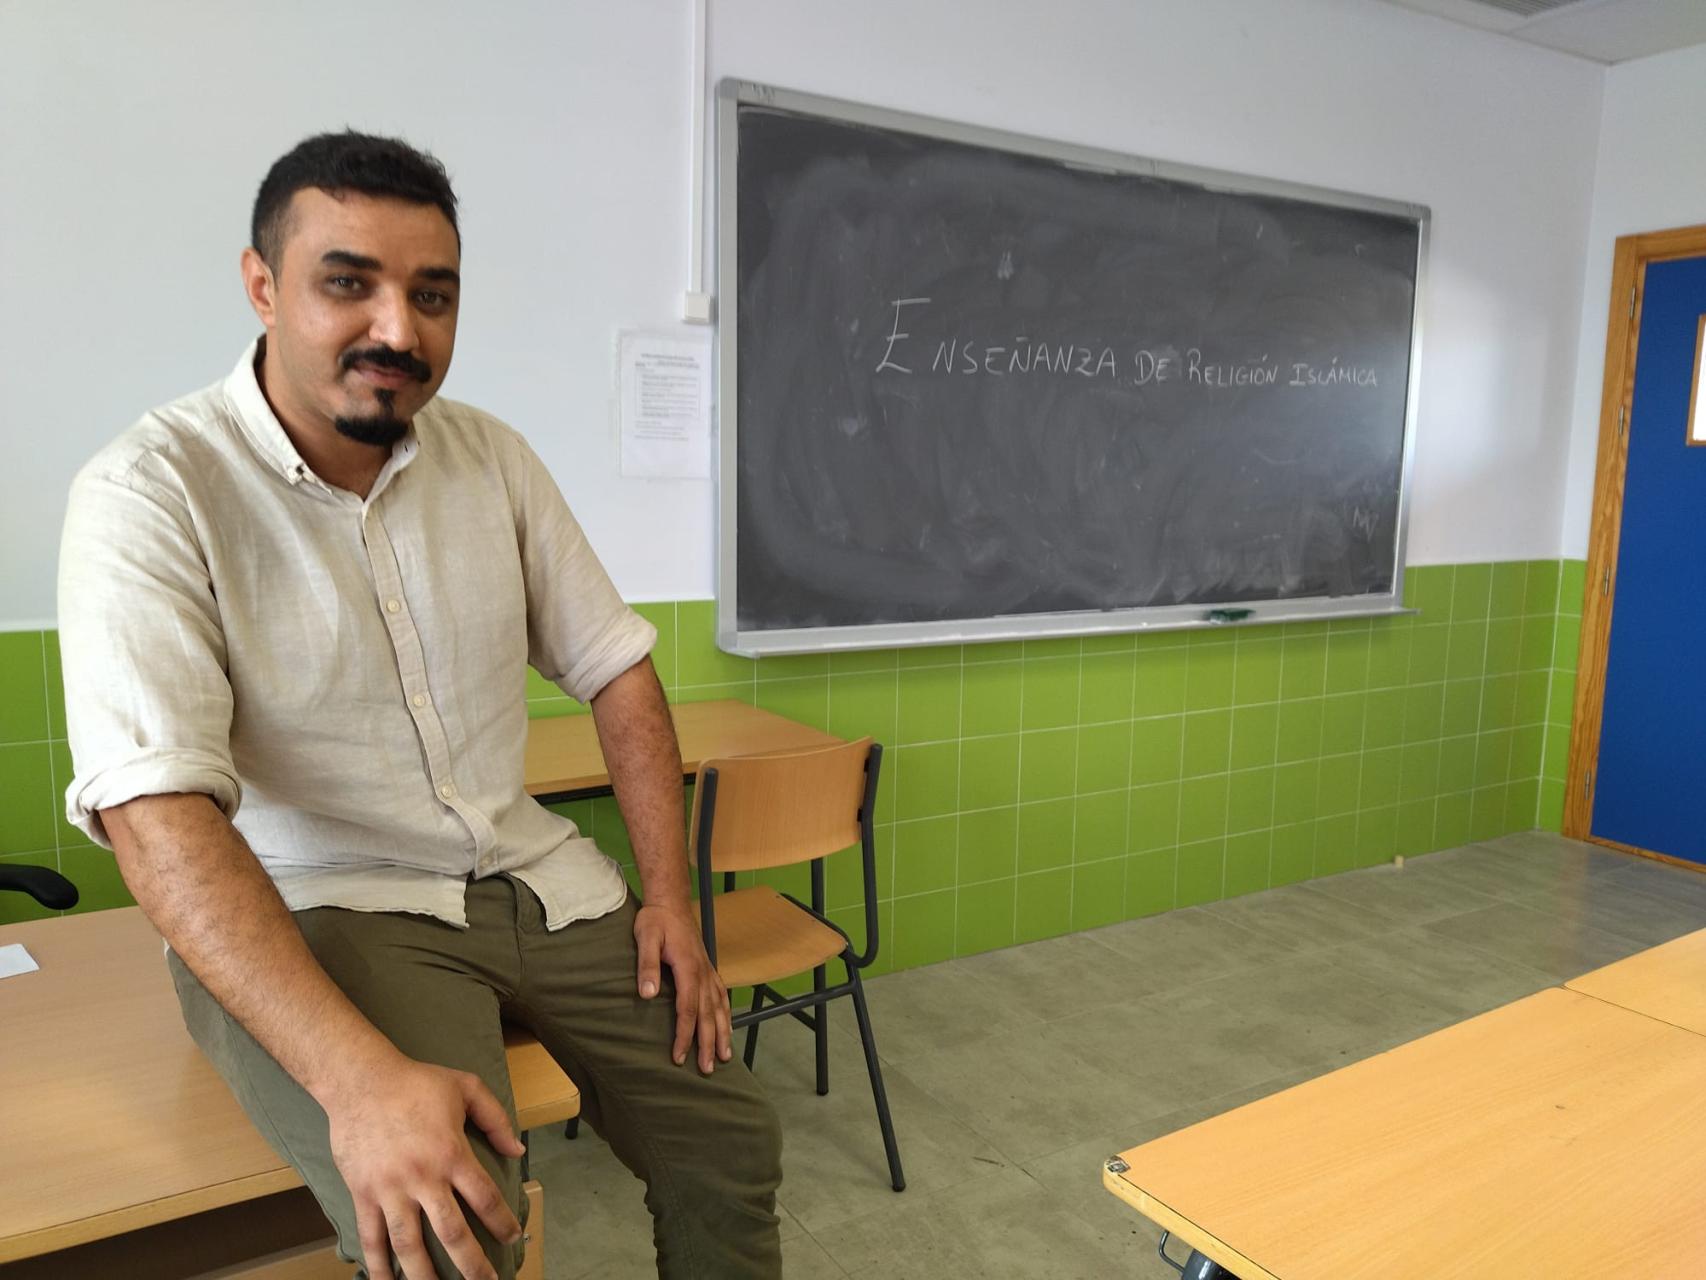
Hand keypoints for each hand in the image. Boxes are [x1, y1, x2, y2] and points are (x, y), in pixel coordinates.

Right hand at [325, 1055, 525, 1279]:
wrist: (360, 1081)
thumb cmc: (416, 1082)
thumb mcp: (466, 1087)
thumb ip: (496, 1118)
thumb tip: (518, 1150)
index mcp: (451, 1153)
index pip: (484, 1198)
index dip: (501, 1223)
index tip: (512, 1240)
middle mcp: (422, 1178)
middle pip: (452, 1232)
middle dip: (471, 1265)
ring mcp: (390, 1190)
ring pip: (410, 1245)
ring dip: (425, 1277)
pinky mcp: (363, 1195)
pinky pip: (371, 1238)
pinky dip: (379, 1266)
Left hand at [634, 900, 733, 1073]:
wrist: (670, 901)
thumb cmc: (655, 920)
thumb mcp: (645, 937)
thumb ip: (647, 965)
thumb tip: (647, 994)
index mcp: (689, 968)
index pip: (688, 1009)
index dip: (684, 1035)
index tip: (679, 1056)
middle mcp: (704, 972)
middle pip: (709, 1014)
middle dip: (709, 1043)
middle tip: (708, 1069)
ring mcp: (709, 970)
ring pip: (720, 1007)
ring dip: (723, 1033)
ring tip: (726, 1057)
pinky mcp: (708, 968)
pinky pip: (722, 996)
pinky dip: (726, 1014)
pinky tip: (727, 1026)